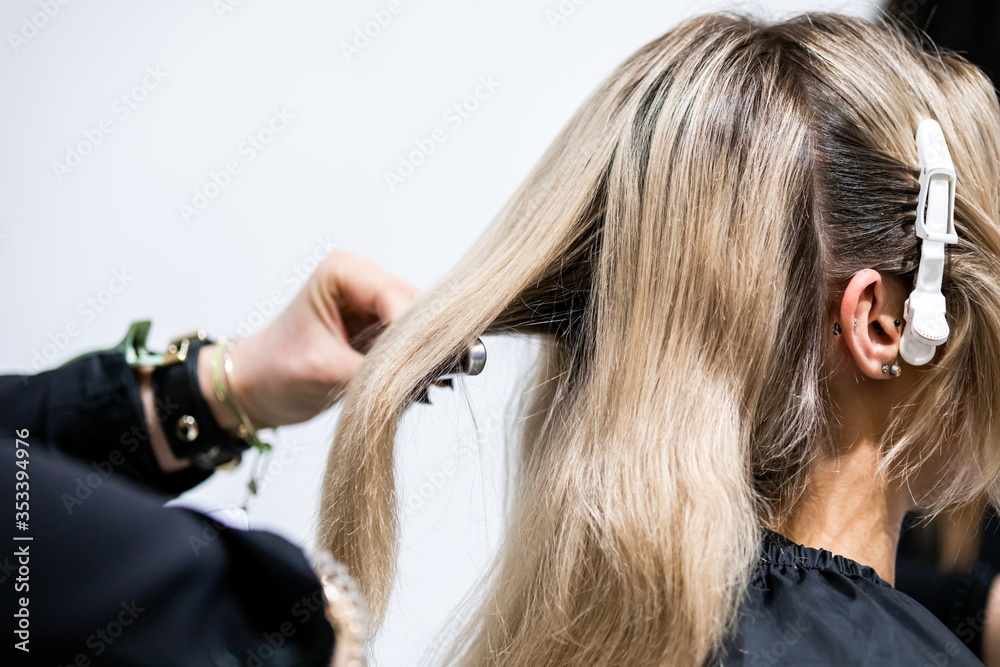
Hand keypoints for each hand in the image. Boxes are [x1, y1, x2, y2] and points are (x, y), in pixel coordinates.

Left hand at [198, 250, 418, 430]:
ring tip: (425, 386)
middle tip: (433, 382)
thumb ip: (377, 371)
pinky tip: (419, 384)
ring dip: (422, 356)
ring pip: (421, 325)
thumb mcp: (326, 371)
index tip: (427, 371)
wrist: (255, 389)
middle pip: (416, 307)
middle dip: (423, 346)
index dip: (414, 334)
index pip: (396, 297)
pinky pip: (413, 340)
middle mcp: (363, 278)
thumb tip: (426, 378)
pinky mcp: (380, 326)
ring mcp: (374, 302)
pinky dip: (416, 362)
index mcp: (343, 271)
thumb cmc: (275, 372)